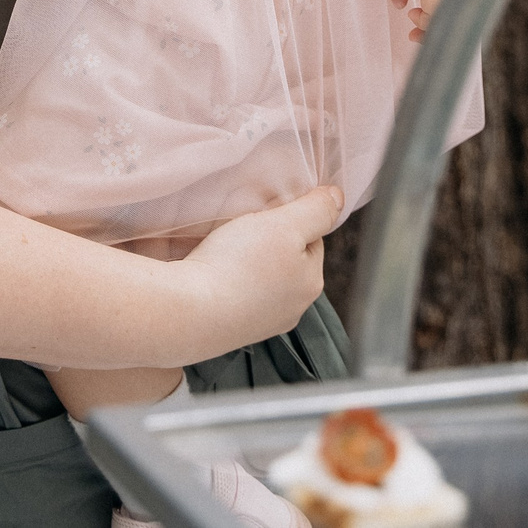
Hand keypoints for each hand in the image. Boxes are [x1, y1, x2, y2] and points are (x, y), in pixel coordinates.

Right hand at [175, 186, 341, 354]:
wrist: (189, 313)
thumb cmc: (238, 265)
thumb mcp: (283, 225)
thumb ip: (315, 209)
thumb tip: (338, 197)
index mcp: (311, 283)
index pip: (311, 238)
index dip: (290, 218)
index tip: (265, 213)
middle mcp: (292, 309)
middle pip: (287, 259)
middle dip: (269, 241)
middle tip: (243, 227)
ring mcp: (260, 323)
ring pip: (261, 278)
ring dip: (247, 262)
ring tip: (224, 248)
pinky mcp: (231, 330)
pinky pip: (237, 295)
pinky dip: (228, 281)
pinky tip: (212, 272)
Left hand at [382, 0, 474, 41]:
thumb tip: (401, 6)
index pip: (436, 13)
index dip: (424, 23)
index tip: (410, 16)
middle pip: (453, 16)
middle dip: (434, 29)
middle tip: (415, 30)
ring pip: (462, 7)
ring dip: (444, 17)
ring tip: (423, 14)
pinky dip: (453, 3)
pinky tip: (438, 0)